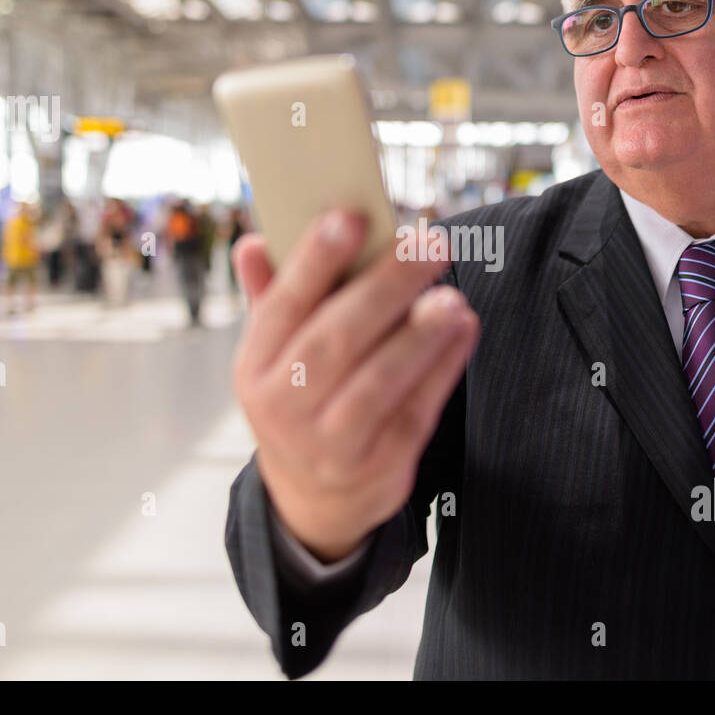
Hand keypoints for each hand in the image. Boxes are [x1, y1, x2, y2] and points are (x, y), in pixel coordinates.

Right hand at [232, 210, 479, 562]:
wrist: (314, 498)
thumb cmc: (301, 399)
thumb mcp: (275, 356)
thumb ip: (272, 296)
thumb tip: (252, 241)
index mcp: (254, 368)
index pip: (281, 306)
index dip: (313, 260)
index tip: (350, 216)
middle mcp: (283, 408)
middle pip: (336, 340)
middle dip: (384, 287)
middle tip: (428, 243)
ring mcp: (330, 443)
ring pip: (378, 382)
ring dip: (419, 334)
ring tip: (450, 295)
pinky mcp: (379, 465)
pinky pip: (416, 410)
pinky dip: (442, 367)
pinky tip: (462, 329)